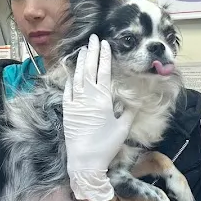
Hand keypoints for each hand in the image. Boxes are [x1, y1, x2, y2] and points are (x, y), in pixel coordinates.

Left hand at [63, 34, 134, 200]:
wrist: (85, 162)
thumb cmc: (106, 146)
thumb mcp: (122, 130)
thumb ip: (128, 113)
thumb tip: (133, 102)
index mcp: (103, 101)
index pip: (104, 73)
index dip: (104, 57)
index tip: (104, 44)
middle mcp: (88, 99)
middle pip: (90, 70)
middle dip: (92, 53)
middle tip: (93, 38)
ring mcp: (75, 104)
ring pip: (77, 77)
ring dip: (81, 62)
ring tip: (83, 49)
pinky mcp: (67, 111)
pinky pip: (67, 91)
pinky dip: (70, 79)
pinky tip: (71, 71)